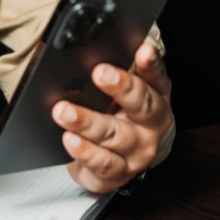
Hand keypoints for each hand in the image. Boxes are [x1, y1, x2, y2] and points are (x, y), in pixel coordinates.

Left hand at [52, 41, 172, 193]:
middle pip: (142, 103)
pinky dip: (85, 152)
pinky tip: (70, 139)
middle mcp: (153, 122)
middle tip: (99, 72)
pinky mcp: (121, 173)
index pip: (156, 75)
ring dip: (88, 121)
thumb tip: (72, 46)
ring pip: (116, 135)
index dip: (150, 63)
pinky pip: (104, 164)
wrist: (120, 158)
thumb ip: (107, 68)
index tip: (143, 49)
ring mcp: (139, 150)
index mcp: (156, 93)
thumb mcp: (117, 89)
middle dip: (121, 87)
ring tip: (63, 110)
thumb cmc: (115, 113)